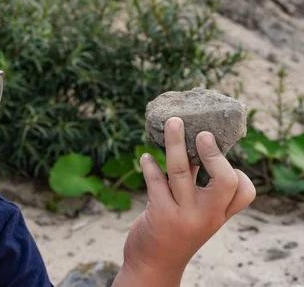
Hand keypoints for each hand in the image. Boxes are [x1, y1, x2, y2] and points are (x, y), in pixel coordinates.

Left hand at [114, 117, 255, 285]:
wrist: (153, 265)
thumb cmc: (175, 233)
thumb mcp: (195, 214)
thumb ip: (197, 186)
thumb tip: (192, 147)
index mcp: (219, 214)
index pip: (243, 191)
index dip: (237, 171)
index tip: (220, 156)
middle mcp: (207, 215)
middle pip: (223, 179)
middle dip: (213, 152)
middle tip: (201, 132)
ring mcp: (184, 215)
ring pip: (182, 171)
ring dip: (174, 143)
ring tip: (172, 123)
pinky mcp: (159, 214)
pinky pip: (156, 181)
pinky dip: (150, 165)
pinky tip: (145, 157)